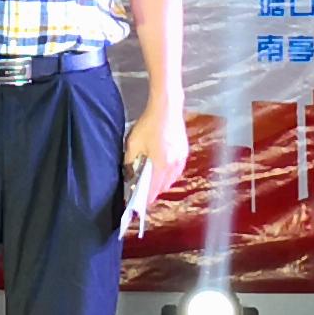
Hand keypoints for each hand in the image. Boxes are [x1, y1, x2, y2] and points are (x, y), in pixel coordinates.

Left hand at [123, 106, 187, 231]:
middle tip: (140, 195)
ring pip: (170, 180)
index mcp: (160, 164)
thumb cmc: (148, 124)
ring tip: (149, 184)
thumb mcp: (132, 143)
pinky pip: (176, 171)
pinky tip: (160, 172)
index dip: (143, 200)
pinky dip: (168, 176)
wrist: (167, 107)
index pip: (151, 190)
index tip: (135, 207)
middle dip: (151, 193)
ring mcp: (180, 159)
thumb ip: (130, 162)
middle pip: (162, 187)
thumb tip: (129, 176)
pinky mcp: (184, 152)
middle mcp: (173, 165)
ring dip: (160, 185)